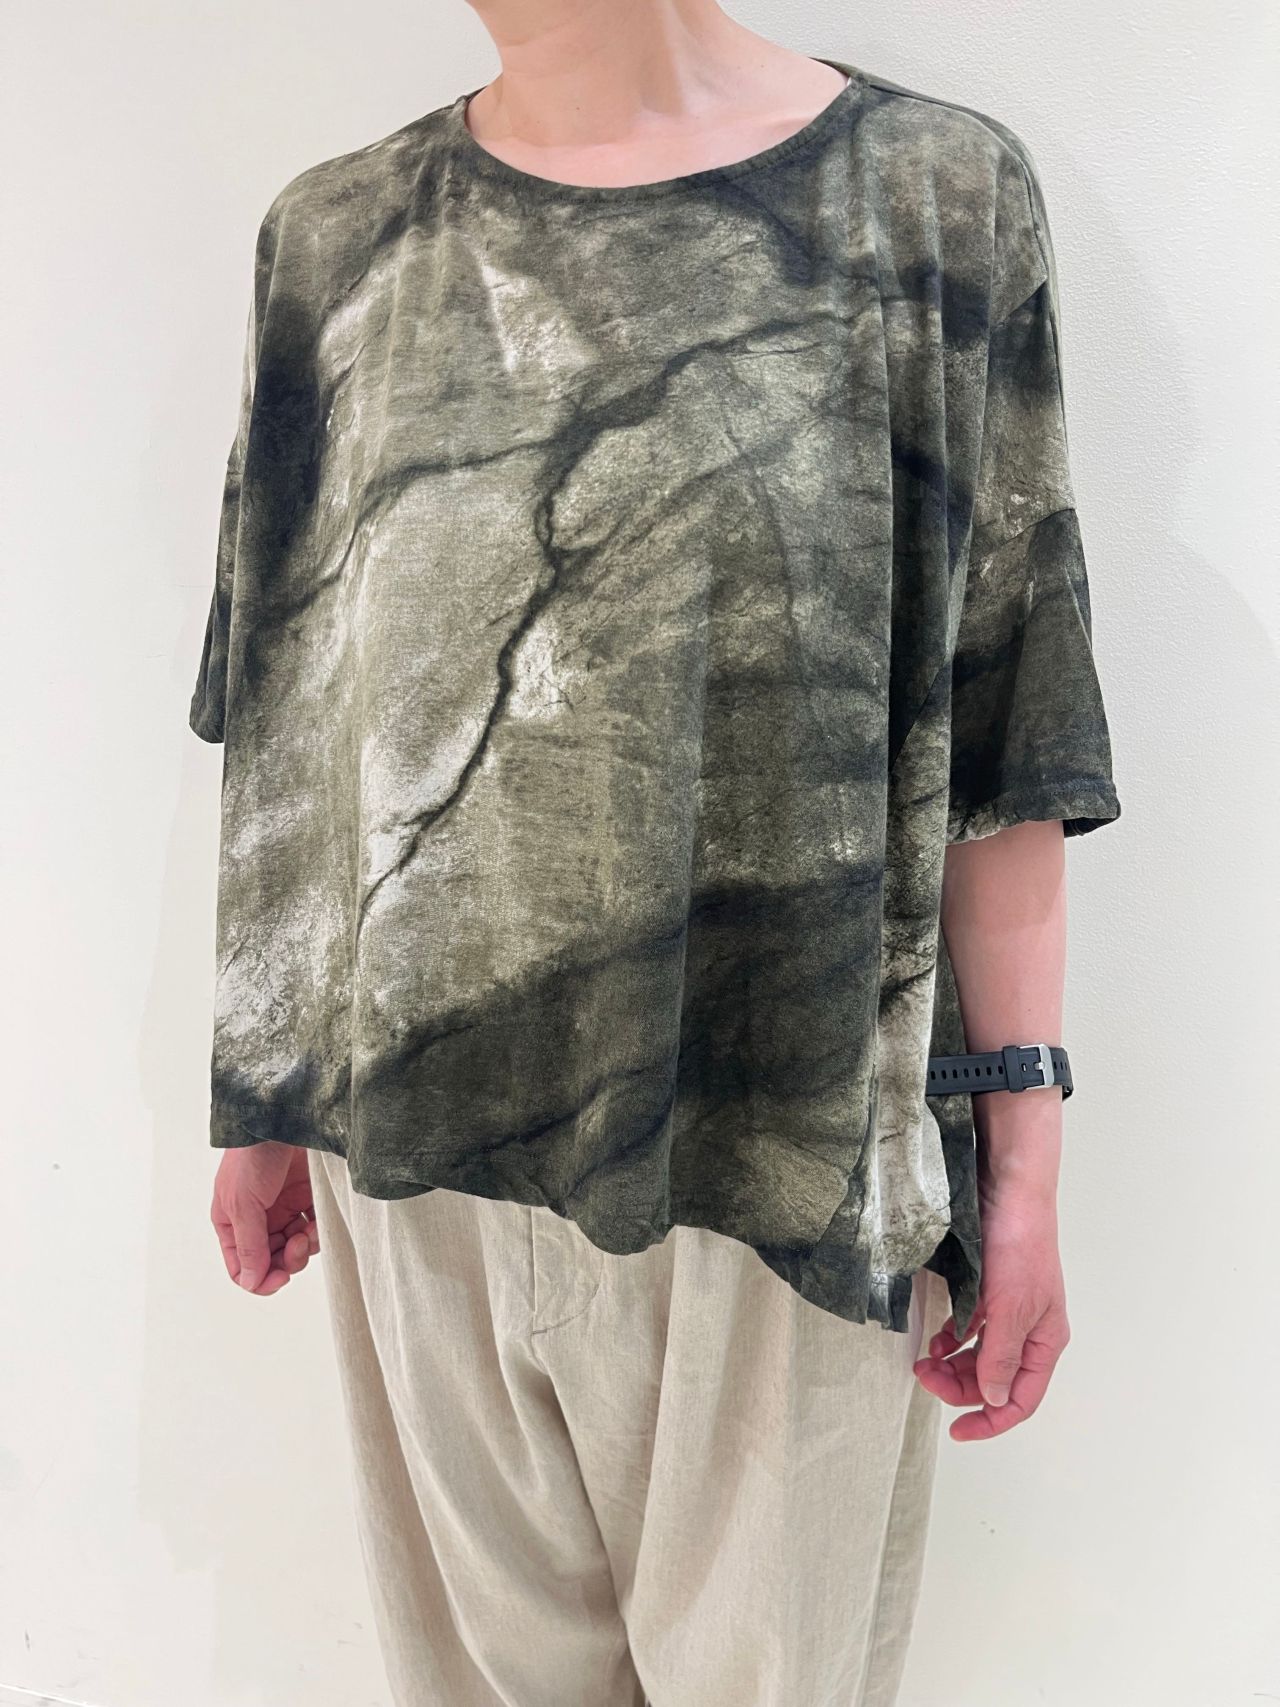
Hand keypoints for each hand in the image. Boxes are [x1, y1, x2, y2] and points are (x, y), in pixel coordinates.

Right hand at [211, 1141, 319, 1294]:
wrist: (284, 1118)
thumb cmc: (253, 1156)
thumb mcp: (243, 1204)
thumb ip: (248, 1244)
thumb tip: (250, 1281)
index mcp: (232, 1222)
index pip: (242, 1266)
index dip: (260, 1278)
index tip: (279, 1278)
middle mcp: (257, 1218)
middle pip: (272, 1260)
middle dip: (287, 1260)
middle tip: (298, 1246)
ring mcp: (283, 1208)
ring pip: (295, 1248)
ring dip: (304, 1247)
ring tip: (308, 1231)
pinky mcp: (307, 1198)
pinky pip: (314, 1228)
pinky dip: (318, 1231)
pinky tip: (317, 1223)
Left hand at [912, 1186, 1069, 1440]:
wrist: (1008, 1190)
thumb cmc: (1019, 1246)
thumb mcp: (1010, 1308)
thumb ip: (1001, 1357)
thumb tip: (995, 1400)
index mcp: (1045, 1342)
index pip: (1021, 1400)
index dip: (990, 1421)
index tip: (956, 1431)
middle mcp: (1030, 1330)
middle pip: (995, 1380)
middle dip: (960, 1386)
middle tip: (923, 1375)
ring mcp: (1010, 1310)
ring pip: (980, 1356)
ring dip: (952, 1364)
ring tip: (925, 1357)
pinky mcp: (990, 1289)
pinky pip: (971, 1329)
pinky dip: (953, 1338)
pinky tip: (937, 1336)